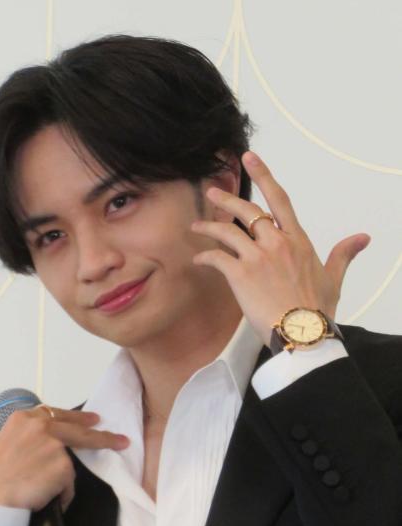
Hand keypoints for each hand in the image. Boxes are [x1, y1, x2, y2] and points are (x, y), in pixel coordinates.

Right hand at [0, 407, 128, 512]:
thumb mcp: (3, 445)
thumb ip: (26, 439)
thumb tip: (45, 449)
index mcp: (23, 418)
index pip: (57, 414)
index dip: (76, 418)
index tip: (92, 420)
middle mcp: (41, 425)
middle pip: (80, 430)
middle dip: (102, 436)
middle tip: (119, 440)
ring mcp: (55, 444)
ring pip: (70, 464)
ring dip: (60, 479)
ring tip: (37, 489)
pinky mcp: (64, 465)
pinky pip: (67, 485)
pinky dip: (60, 494)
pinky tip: (41, 497)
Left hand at [190, 151, 370, 346]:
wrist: (303, 334)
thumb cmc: (317, 310)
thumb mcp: (334, 278)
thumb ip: (343, 254)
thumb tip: (362, 238)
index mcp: (297, 241)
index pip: (280, 201)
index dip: (264, 175)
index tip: (249, 157)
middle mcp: (277, 243)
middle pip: (248, 212)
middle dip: (227, 199)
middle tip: (211, 192)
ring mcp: (257, 258)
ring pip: (227, 232)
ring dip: (209, 227)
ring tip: (196, 226)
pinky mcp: (240, 275)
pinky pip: (217, 258)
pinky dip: (205, 257)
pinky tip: (198, 259)